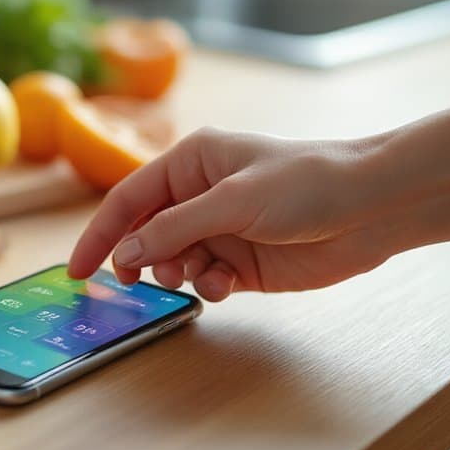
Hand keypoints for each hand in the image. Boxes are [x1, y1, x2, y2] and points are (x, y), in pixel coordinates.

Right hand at [67, 127, 391, 300]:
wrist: (373, 208)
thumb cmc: (307, 184)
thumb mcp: (232, 201)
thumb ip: (173, 228)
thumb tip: (124, 252)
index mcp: (190, 163)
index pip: (128, 200)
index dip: (99, 234)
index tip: (77, 270)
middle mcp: (199, 196)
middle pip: (145, 234)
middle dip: (141, 257)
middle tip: (137, 279)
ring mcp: (220, 231)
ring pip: (171, 262)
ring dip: (176, 273)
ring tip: (196, 275)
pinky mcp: (241, 263)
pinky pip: (203, 280)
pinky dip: (206, 287)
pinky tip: (224, 285)